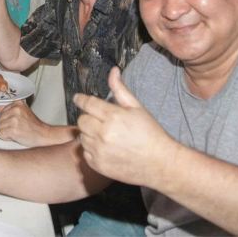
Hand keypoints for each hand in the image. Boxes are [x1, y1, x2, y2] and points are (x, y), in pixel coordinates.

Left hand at [0, 100, 55, 146]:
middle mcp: (15, 109)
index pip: (1, 110)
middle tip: (17, 128)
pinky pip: (0, 134)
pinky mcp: (12, 130)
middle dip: (6, 125)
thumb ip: (10, 109)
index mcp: (18, 103)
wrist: (44, 135)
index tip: (15, 122)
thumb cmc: (34, 126)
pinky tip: (15, 136)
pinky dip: (6, 137)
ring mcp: (14, 119)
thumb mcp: (24, 112)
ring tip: (17, 132)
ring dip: (6, 132)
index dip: (7, 119)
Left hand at [74, 68, 178, 187]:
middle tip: (100, 120)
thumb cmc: (150, 134)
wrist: (160, 163)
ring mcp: (99, 151)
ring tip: (106, 136)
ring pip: (82, 136)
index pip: (87, 103)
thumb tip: (113, 71)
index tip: (78, 98)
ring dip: (89, 134)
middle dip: (89, 117)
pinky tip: (106, 148)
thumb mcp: (136, 107)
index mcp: (113, 117)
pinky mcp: (98, 165)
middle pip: (82, 120)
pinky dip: (91, 149)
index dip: (81, 99)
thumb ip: (120, 89)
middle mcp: (103, 134)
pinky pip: (85, 152)